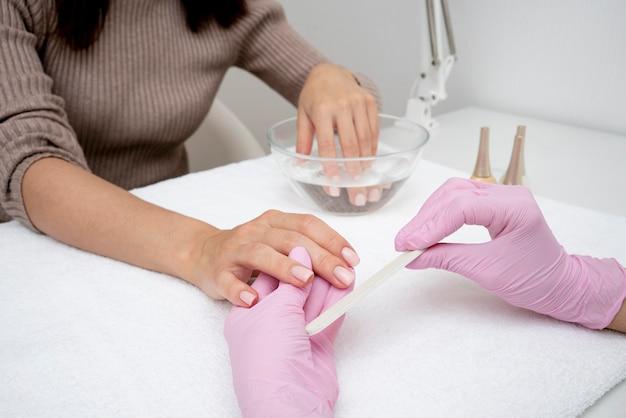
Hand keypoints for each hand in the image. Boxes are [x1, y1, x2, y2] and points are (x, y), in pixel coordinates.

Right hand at [190, 210, 358, 306]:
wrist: (204, 253)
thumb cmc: (252, 252)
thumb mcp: (280, 245)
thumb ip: (307, 252)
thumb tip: (345, 269)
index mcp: (276, 222)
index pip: (308, 225)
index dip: (332, 240)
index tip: (352, 260)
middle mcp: (257, 231)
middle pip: (291, 240)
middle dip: (320, 258)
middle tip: (341, 277)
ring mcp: (236, 250)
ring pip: (261, 254)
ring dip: (285, 266)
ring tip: (305, 280)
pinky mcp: (218, 272)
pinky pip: (229, 281)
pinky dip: (240, 291)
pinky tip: (254, 301)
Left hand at [224, 247, 351, 417]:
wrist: (287, 402)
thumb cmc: (268, 356)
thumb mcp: (275, 310)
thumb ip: (291, 281)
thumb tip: (301, 252)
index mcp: (248, 313)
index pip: (270, 276)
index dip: (290, 260)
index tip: (307, 244)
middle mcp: (270, 322)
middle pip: (295, 288)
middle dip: (315, 270)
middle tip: (333, 252)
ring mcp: (293, 335)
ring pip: (314, 301)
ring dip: (330, 283)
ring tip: (346, 262)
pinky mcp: (315, 346)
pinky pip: (328, 317)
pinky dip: (339, 301)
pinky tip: (348, 284)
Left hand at [298, 63, 380, 205]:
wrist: (329, 73)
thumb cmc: (314, 96)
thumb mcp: (302, 115)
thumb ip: (302, 140)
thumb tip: (300, 164)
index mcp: (322, 109)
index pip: (328, 143)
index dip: (331, 164)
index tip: (333, 180)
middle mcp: (342, 105)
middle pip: (351, 143)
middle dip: (354, 167)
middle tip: (355, 184)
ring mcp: (359, 102)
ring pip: (366, 137)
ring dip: (366, 159)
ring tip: (363, 176)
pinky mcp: (370, 102)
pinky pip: (374, 129)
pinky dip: (373, 146)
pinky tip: (370, 158)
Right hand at [395, 178, 625, 328]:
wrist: (559, 285)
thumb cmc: (533, 280)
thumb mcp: (485, 271)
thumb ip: (446, 258)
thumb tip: (411, 257)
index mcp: (515, 208)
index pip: (461, 207)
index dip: (430, 226)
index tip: (407, 245)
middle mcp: (508, 194)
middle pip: (453, 194)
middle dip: (425, 219)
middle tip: (402, 243)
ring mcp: (501, 195)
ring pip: (453, 192)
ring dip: (429, 214)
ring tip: (411, 237)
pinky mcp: (494, 203)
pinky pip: (460, 200)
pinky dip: (440, 214)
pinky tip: (427, 229)